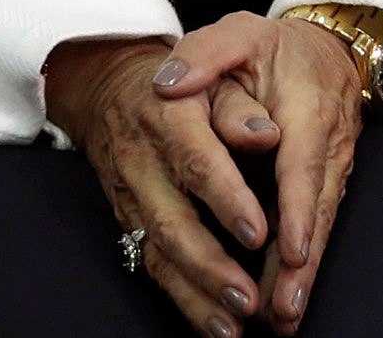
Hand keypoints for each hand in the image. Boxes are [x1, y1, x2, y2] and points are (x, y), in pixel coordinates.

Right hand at [45, 36, 272, 333]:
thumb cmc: (187, 82)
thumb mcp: (215, 71)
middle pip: (172, 221)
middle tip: (249, 297)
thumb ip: (239, 104)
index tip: (259, 232)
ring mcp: (133, 198)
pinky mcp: (130, 223)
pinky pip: (154, 267)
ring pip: (160, 254)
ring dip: (197, 295)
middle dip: (210, 265)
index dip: (226, 199)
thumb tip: (268, 134)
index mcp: (169, 116)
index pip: (197, 161)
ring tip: (234, 325)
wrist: (114, 90)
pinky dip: (185, 300)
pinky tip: (216, 325)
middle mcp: (144, 162)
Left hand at [151, 11, 366, 332]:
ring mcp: (333, 165)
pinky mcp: (328, 182)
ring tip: (284, 316)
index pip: (302, 162)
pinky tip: (288, 298)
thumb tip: (167, 82)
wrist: (327, 46)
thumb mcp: (239, 34)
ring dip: (303, 272)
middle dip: (301, 260)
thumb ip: (205, 54)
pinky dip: (304, 263)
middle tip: (283, 307)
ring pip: (321, 223)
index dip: (297, 208)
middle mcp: (327, 141)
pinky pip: (317, 224)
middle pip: (317, 207)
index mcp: (306, 104)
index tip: (289, 248)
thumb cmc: (274, 46)